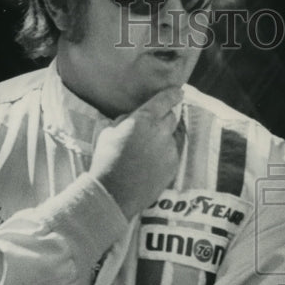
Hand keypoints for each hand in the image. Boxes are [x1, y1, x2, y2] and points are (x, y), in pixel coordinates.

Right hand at [90, 86, 182, 219]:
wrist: (113, 192)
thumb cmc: (106, 160)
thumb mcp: (108, 132)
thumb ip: (124, 120)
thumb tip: (133, 117)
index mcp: (144, 119)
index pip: (165, 100)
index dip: (173, 94)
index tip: (178, 92)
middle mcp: (161, 132)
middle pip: (172, 117)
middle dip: (165, 118)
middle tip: (154, 127)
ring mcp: (169, 150)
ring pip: (171, 138)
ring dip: (162, 140)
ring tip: (146, 153)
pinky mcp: (173, 166)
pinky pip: (171, 155)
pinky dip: (163, 157)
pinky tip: (150, 166)